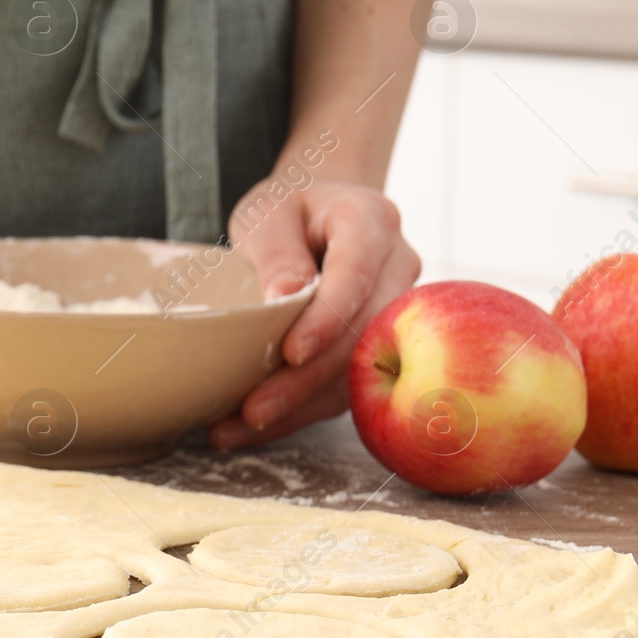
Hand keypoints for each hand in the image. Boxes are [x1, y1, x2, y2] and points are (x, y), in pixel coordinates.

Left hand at [211, 177, 420, 448]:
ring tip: (239, 427)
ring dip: (300, 406)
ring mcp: (395, 310)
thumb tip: (284, 298)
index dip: (328, 319)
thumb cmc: (288, 210)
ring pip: (357, 370)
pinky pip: (346, 385)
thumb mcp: (268, 213)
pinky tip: (252, 426)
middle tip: (254, 409)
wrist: (315, 213)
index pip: (357, 274)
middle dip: (308, 379)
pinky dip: (300, 409)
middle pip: (362, 334)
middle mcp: (397, 267)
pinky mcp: (378, 344)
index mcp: (372, 220)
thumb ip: (277, 251)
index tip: (292, 353)